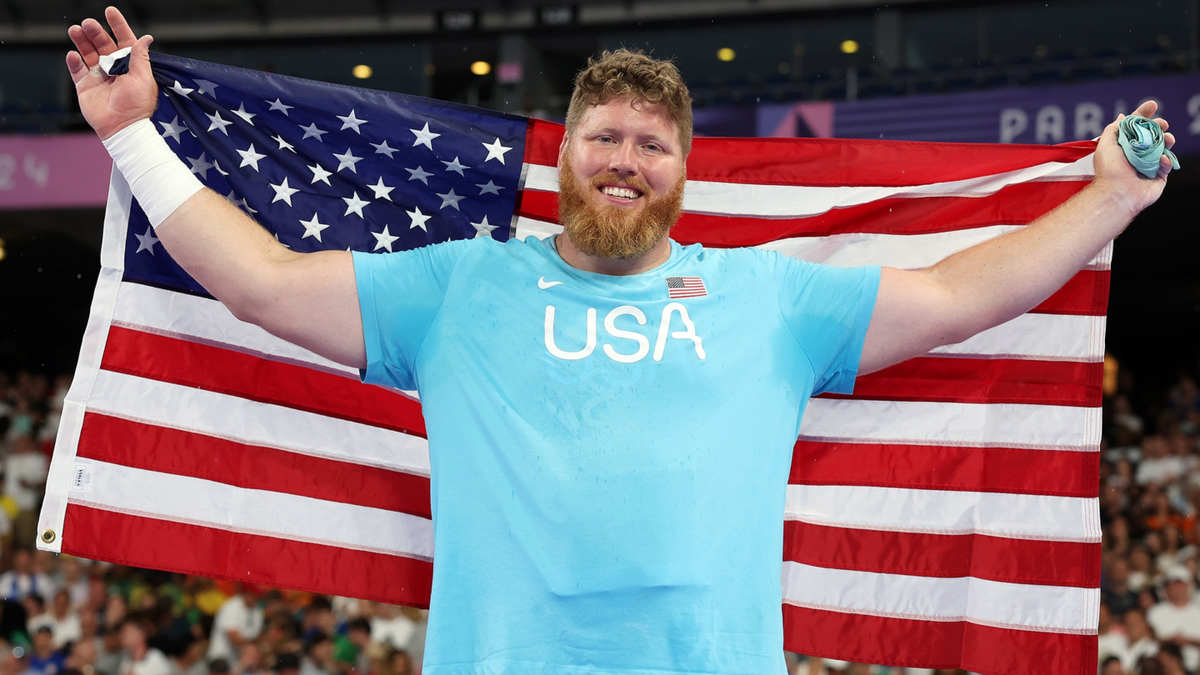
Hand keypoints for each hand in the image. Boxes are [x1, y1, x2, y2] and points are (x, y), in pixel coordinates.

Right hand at [66, 6, 157, 140]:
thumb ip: (141, 57)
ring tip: (75, 31)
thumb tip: (146, 38)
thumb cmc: (136, 105)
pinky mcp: (85, 86)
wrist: (122, 127)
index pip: (124, 40)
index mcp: (130, 65)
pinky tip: (73, 55)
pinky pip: (76, 70)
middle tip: (88, 23)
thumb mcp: (142, 78)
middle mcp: (114, 68)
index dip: (118, 26)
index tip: (110, 11)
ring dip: (81, 41)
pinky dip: (74, 62)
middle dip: (95, 32)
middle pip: (102, 44)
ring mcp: (98, 76)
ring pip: (87, 53)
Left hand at [1090, 99, 1175, 215]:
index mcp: (1124, 147)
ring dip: (1167, 140)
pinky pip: (1167, 165)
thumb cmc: (1109, 170)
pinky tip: (1162, 159)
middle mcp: (1137, 155)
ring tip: (1167, 139)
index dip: (1144, 115)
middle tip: (1162, 124)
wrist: (1117, 193)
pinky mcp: (1158, 177)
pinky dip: (1166, 160)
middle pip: (1152, 135)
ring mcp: (1149, 166)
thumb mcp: (1105, 145)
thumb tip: (1122, 116)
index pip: (1136, 127)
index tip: (1152, 104)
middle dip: (1159, 126)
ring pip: (1163, 148)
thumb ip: (1113, 129)